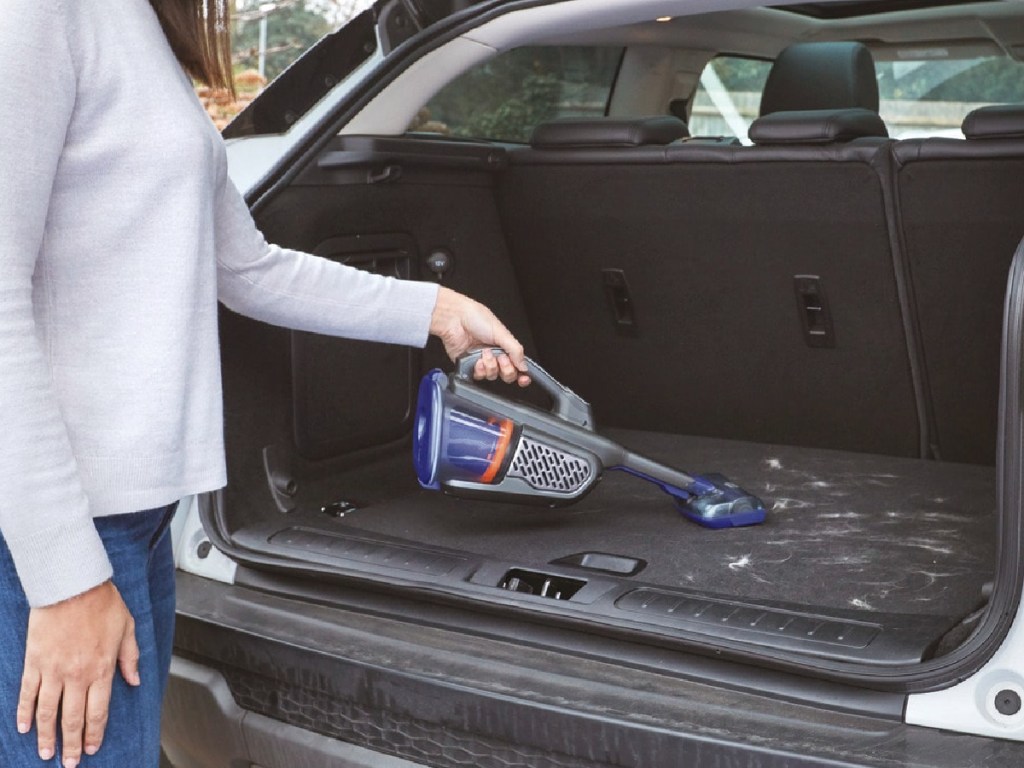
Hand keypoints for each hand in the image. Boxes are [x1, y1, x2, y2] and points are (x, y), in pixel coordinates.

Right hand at [17, 580, 139, 766]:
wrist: (73, 585)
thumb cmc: (102, 602)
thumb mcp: (128, 628)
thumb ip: (131, 657)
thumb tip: (135, 680)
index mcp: (102, 668)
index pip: (98, 711)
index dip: (94, 733)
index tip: (91, 748)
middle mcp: (77, 675)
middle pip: (72, 719)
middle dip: (71, 744)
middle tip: (68, 764)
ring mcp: (53, 670)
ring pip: (48, 712)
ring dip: (47, 736)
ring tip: (46, 753)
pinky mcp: (34, 662)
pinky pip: (27, 693)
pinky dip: (24, 713)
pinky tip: (23, 728)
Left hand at [429, 286, 530, 386]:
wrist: (454, 319)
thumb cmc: (475, 317)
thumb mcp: (501, 333)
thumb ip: (515, 350)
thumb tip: (524, 366)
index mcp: (504, 345)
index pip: (518, 364)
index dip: (522, 374)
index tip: (524, 378)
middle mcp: (494, 355)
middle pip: (507, 375)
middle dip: (506, 369)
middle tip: (501, 358)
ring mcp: (482, 361)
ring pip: (493, 376)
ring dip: (490, 366)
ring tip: (485, 353)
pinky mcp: (469, 366)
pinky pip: (479, 376)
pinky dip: (479, 369)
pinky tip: (476, 359)